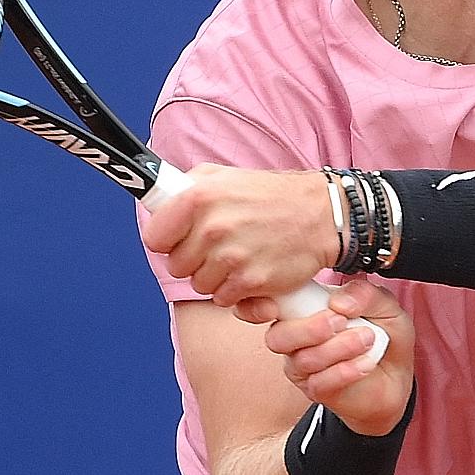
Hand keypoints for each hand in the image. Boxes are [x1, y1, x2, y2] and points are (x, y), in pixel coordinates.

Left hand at [139, 164, 338, 306]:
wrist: (320, 215)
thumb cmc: (269, 195)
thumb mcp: (223, 176)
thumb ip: (186, 187)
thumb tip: (156, 200)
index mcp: (199, 197)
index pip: (155, 238)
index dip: (167, 240)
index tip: (178, 238)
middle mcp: (213, 228)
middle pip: (176, 265)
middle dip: (192, 259)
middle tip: (216, 246)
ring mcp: (232, 258)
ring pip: (199, 285)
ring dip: (214, 276)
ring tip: (236, 255)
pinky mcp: (251, 283)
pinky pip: (224, 299)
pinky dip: (234, 291)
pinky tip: (250, 269)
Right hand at [239, 280, 414, 435]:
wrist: (397, 377)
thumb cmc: (383, 335)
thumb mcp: (385, 306)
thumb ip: (365, 294)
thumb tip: (338, 301)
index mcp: (303, 309)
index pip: (270, 304)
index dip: (267, 303)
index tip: (296, 298)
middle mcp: (295, 337)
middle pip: (278, 337)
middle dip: (308, 329)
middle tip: (340, 321)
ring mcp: (303, 366)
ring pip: (303, 360)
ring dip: (337, 348)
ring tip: (366, 339)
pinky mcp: (316, 390)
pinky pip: (320, 382)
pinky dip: (346, 371)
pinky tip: (366, 363)